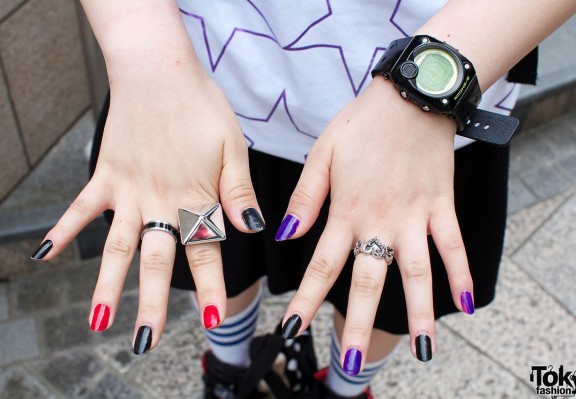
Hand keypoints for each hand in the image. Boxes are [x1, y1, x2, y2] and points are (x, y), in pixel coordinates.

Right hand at [32, 61, 262, 351]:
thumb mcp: (234, 148)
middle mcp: (161, 202)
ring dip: (107, 284)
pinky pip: (81, 207)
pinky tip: (45, 257)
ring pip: (117, 246)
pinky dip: (63, 230)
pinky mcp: (106, 175)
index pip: (206, 253)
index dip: (214, 288)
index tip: (217, 320)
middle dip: (153, 304)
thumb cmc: (202, 106)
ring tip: (98, 322)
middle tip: (145, 342)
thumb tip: (252, 229)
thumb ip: (238, 193)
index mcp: (195, 198)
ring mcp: (129, 191)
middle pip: (156, 261)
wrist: (160, 70)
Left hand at [280, 77, 472, 368]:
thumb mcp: (321, 154)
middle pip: (368, 280)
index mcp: (346, 210)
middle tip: (351, 360)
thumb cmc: (361, 124)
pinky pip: (453, 245)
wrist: (410, 96)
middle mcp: (380, 220)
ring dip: (418, 312)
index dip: (305, 299)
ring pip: (416, 272)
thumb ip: (305, 198)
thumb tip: (284, 234)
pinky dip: (460, 274)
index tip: (292, 330)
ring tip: (422, 351)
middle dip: (357, 322)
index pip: (321, 265)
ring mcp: (415, 216)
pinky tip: (464, 305)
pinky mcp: (442, 205)